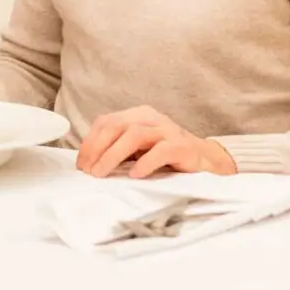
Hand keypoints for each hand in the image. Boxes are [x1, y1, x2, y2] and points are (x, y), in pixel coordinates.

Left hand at [76, 105, 237, 179]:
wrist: (208, 161)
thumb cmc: (168, 157)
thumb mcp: (140, 149)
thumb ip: (119, 149)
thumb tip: (89, 163)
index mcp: (137, 115)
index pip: (106, 122)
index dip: (90, 141)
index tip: (81, 163)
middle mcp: (151, 118)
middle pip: (116, 126)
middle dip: (97, 148)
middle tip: (88, 171)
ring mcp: (167, 130)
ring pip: (134, 135)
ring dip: (113, 155)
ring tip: (101, 173)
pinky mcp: (182, 146)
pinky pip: (160, 151)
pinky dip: (145, 162)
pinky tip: (135, 174)